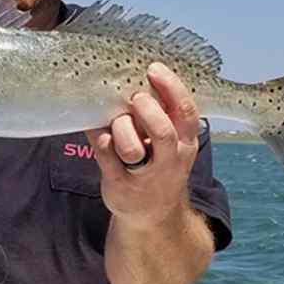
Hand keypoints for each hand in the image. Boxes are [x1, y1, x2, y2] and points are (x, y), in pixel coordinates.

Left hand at [86, 63, 199, 226]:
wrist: (153, 214)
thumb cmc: (159, 163)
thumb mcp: (174, 142)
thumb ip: (164, 114)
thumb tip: (136, 73)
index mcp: (186, 142)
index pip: (185, 111)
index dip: (170, 87)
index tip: (153, 69)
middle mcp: (169, 160)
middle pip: (161, 131)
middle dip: (146, 109)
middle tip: (135, 98)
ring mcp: (143, 175)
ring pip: (130, 147)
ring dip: (120, 126)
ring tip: (116, 120)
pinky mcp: (119, 183)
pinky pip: (105, 153)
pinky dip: (98, 135)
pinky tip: (97, 128)